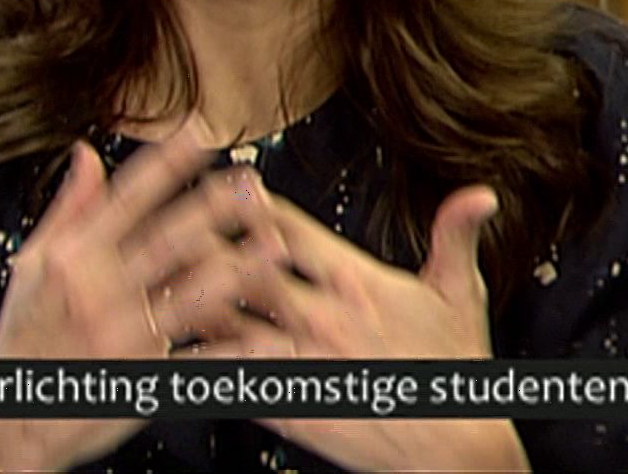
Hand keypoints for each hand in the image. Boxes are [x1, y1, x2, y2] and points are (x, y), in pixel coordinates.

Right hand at [0, 127, 235, 470]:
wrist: (10, 419)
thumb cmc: (23, 340)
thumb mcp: (30, 267)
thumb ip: (67, 209)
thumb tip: (86, 154)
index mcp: (73, 258)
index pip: (127, 198)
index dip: (167, 163)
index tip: (201, 134)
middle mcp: (100, 292)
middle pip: (169, 238)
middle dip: (216, 208)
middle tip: (254, 186)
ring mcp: (124, 336)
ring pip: (192, 295)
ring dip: (239, 271)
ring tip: (276, 249)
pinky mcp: (142, 379)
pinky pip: (199, 362)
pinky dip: (237, 352)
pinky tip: (269, 339)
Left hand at [179, 183, 529, 471]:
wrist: (454, 452)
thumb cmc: (451, 374)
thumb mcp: (460, 296)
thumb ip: (456, 237)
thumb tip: (479, 194)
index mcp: (356, 281)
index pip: (287, 228)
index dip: (248, 202)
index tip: (218, 181)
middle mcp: (321, 316)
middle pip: (242, 266)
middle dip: (201, 243)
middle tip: (163, 224)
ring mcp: (300, 361)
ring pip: (225, 320)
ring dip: (187, 300)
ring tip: (148, 282)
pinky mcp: (287, 404)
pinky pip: (227, 379)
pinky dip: (193, 362)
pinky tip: (161, 351)